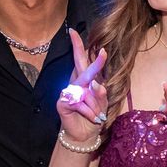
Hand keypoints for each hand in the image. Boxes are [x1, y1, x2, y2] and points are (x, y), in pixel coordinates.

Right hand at [56, 29, 109, 143]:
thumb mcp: (103, 105)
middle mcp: (75, 83)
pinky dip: (90, 112)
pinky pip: (81, 103)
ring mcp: (67, 92)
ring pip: (86, 92)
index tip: (74, 32)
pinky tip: (92, 118)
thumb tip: (97, 84)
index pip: (81, 60)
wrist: (85, 135)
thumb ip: (101, 94)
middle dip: (95, 64)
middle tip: (104, 52)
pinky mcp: (63, 102)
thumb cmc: (94, 117)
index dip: (78, 46)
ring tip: (98, 115)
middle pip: (83, 70)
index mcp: (85, 81)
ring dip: (96, 105)